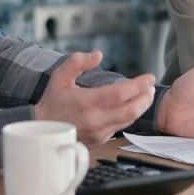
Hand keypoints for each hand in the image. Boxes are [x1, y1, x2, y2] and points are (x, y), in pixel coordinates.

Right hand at [34, 51, 155, 145]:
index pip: (120, 94)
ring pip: (129, 121)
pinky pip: (121, 127)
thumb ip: (77, 62)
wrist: (42, 130)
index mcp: (86, 102)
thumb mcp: (60, 76)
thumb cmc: (53, 101)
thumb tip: (98, 55)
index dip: (138, 86)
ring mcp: (99, 132)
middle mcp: (95, 120)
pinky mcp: (100, 140)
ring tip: (146, 95)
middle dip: (146, 98)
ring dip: (141, 107)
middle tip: (151, 87)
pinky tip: (131, 106)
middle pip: (131, 110)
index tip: (149, 78)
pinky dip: (130, 116)